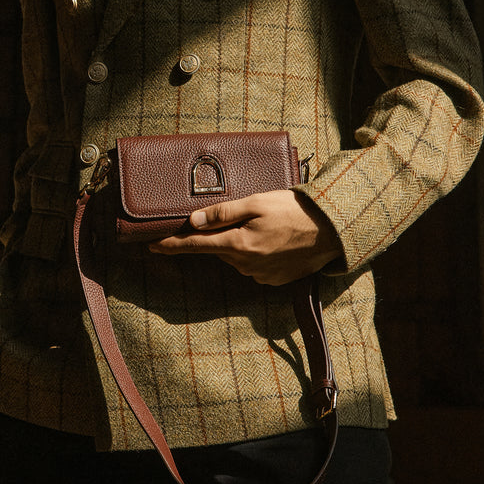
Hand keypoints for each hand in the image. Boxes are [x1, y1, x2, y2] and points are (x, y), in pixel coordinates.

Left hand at [148, 189, 341, 284]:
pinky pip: (254, 266)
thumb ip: (222, 213)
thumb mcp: (256, 202)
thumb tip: (192, 222)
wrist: (332, 231)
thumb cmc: (294, 210)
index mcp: (238, 244)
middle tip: (241, 215)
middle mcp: (246, 265)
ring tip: (266, 224)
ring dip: (240, 243)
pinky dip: (257, 253)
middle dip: (218, 235)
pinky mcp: (274, 281)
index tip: (150, 246)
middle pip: (218, 249)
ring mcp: (261, 276)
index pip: (195, 245)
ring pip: (236, 257)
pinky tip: (274, 240)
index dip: (171, 245)